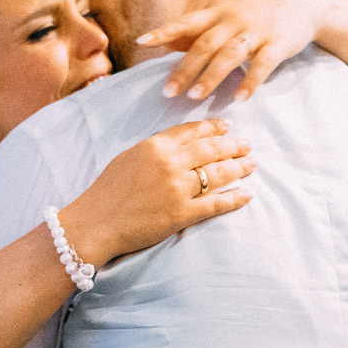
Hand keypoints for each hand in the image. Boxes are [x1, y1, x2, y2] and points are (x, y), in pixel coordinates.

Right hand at [61, 119, 255, 266]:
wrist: (96, 222)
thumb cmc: (107, 191)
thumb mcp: (129, 157)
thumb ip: (155, 150)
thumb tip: (177, 146)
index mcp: (155, 146)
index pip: (191, 131)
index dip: (212, 128)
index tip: (227, 125)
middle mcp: (170, 163)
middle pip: (210, 150)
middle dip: (232, 145)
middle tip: (247, 144)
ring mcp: (178, 188)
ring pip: (217, 174)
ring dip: (239, 167)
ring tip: (252, 163)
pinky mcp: (182, 213)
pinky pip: (215, 204)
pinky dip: (234, 198)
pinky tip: (247, 194)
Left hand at [138, 0, 327, 102]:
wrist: (300, 3)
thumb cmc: (254, 13)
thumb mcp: (225, 15)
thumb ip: (196, 30)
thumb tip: (163, 43)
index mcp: (218, 14)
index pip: (187, 22)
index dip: (165, 31)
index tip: (143, 42)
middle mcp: (234, 20)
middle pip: (205, 44)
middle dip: (185, 68)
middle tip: (168, 92)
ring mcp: (256, 32)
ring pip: (230, 54)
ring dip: (211, 76)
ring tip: (195, 96)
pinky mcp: (277, 44)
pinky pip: (263, 65)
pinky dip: (250, 81)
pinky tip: (240, 98)